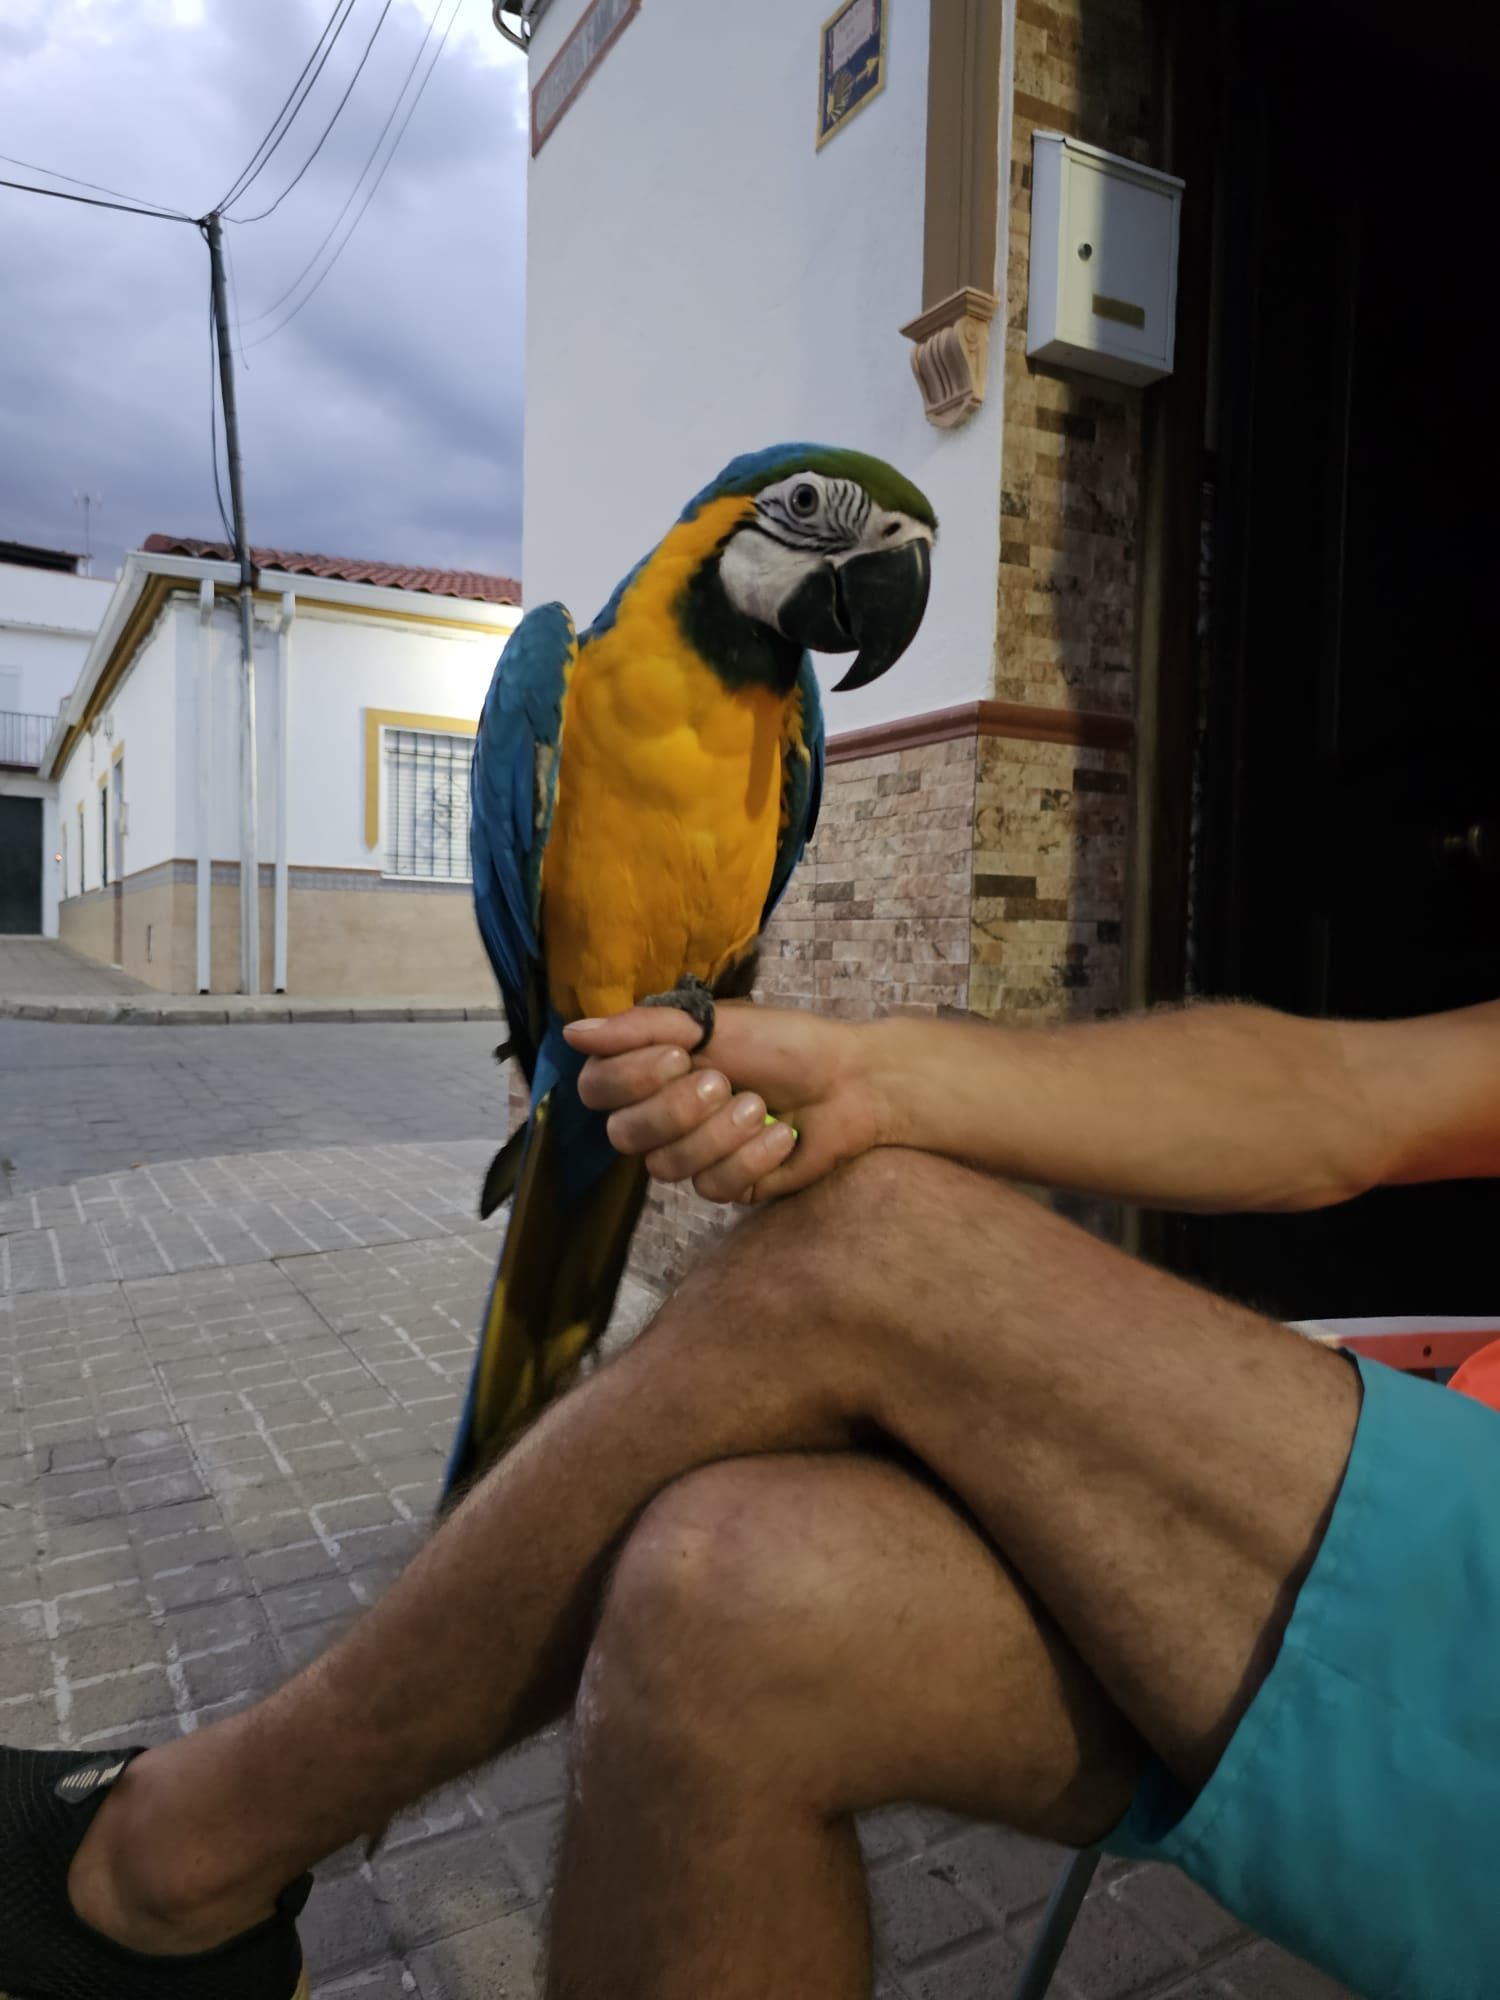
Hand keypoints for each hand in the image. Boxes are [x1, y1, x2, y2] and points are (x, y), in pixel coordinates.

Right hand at [565, 1003, 884, 1203]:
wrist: (850, 1080)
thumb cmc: (782, 1042)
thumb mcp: (711, 1023)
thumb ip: (643, 1027)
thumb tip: (574, 1033)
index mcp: (649, 1072)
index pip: (597, 1089)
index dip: (630, 1078)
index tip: (680, 1054)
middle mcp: (660, 1117)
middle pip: (624, 1136)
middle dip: (678, 1110)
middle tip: (724, 1082)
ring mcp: (692, 1155)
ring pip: (667, 1167)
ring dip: (721, 1133)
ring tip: (760, 1106)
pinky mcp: (727, 1185)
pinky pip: (714, 1186)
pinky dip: (753, 1157)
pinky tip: (782, 1136)